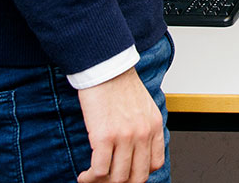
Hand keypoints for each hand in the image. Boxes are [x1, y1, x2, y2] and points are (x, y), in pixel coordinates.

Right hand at [76, 67, 163, 182]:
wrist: (106, 68)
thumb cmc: (120, 85)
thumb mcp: (144, 106)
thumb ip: (145, 127)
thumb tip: (137, 149)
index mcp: (154, 126)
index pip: (154, 164)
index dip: (138, 174)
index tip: (125, 174)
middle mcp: (143, 134)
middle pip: (137, 177)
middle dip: (121, 182)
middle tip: (107, 180)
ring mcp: (125, 137)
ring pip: (118, 178)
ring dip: (103, 182)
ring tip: (91, 178)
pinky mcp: (104, 136)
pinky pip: (100, 170)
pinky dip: (90, 177)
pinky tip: (84, 175)